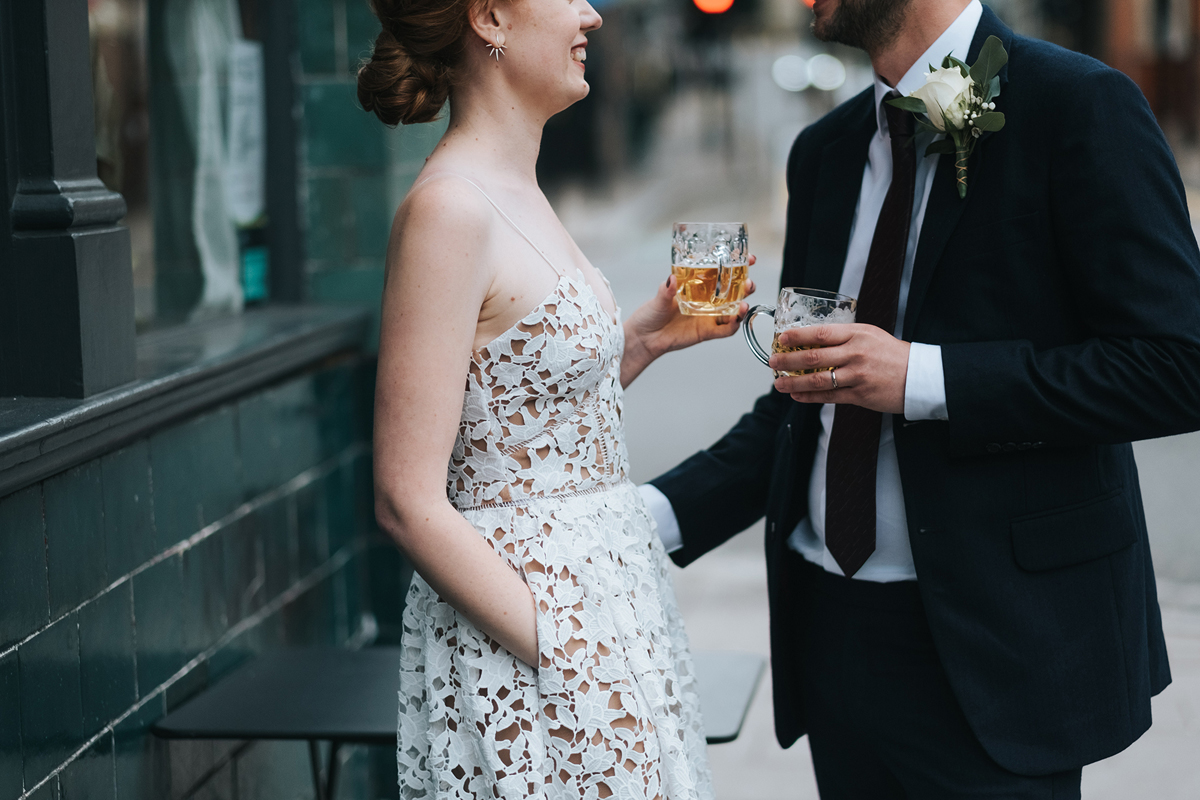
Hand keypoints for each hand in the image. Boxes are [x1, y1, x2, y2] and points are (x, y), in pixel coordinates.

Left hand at [621, 257, 756, 386]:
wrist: (644, 338)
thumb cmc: (651, 314)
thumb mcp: (658, 298)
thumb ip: (666, 290)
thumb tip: (671, 279)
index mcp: (699, 286)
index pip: (722, 273)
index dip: (738, 266)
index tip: (749, 258)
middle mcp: (707, 300)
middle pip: (734, 292)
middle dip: (746, 287)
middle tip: (749, 284)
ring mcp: (708, 316)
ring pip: (733, 311)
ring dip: (742, 307)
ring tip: (743, 305)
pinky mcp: (706, 332)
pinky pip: (725, 330)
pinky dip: (732, 326)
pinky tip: (735, 320)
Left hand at [769, 323, 909, 414]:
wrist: (918, 375)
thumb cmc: (891, 353)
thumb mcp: (869, 335)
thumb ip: (844, 337)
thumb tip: (812, 340)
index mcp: (858, 334)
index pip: (821, 333)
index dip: (798, 336)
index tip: (781, 338)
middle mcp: (856, 353)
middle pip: (814, 357)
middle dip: (788, 360)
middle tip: (773, 361)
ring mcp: (858, 375)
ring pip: (818, 380)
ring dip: (794, 383)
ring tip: (778, 383)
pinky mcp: (860, 395)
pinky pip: (829, 396)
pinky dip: (810, 397)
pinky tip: (797, 396)